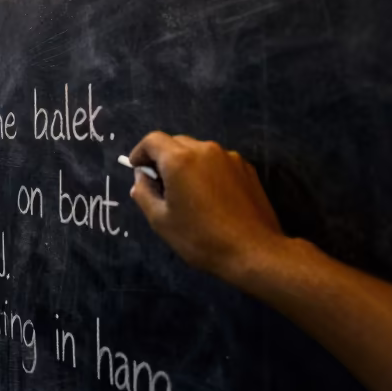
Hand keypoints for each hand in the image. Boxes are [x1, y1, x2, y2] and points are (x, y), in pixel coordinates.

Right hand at [128, 131, 284, 278]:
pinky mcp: (246, 168)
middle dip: (163, 158)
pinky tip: (211, 197)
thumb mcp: (161, 221)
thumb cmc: (201, 238)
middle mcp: (205, 149)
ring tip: (188, 193)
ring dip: (187, 164)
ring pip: (198, 151)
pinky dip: (207, 171)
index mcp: (180, 159)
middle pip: (176, 142)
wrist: (253, 251)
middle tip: (161, 185)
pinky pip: (218, 161)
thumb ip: (144, 193)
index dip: (141, 152)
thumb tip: (141, 179)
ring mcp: (229, 157)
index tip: (138, 169)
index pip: (152, 140)